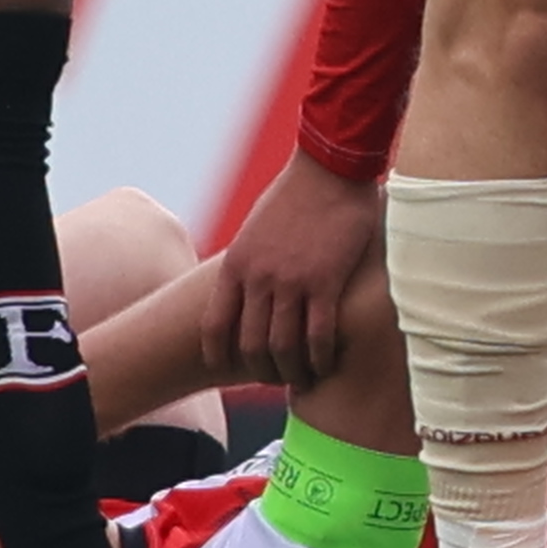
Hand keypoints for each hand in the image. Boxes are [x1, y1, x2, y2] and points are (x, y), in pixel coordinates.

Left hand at [213, 152, 376, 386]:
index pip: (215, 326)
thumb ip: (252, 260)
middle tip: (275, 380)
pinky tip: (327, 363)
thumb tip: (253, 282)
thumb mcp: (257, 228)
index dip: (219, 355)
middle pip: (250, 345)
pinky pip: (318, 334)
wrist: (331, 167)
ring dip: (292, 371)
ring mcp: (291, 282)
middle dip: (260, 371)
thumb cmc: (297, 192)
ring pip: (283, 346)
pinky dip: (320, 357)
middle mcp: (258, 279)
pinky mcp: (325, 280)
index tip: (229, 369)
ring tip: (303, 379)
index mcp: (236, 266)